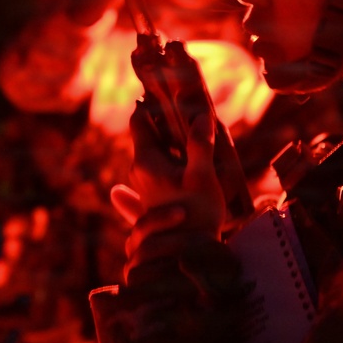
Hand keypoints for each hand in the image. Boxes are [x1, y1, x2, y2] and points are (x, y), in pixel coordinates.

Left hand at [113, 107, 225, 279]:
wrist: (190, 255)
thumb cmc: (197, 214)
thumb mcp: (202, 176)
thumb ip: (201, 145)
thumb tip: (203, 115)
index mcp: (145, 161)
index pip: (139, 120)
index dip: (150, 103)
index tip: (166, 87)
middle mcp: (139, 171)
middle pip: (148, 135)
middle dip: (165, 120)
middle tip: (185, 103)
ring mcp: (144, 185)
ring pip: (155, 151)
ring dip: (170, 139)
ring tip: (192, 127)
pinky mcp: (154, 196)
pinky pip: (160, 166)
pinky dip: (172, 156)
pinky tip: (188, 156)